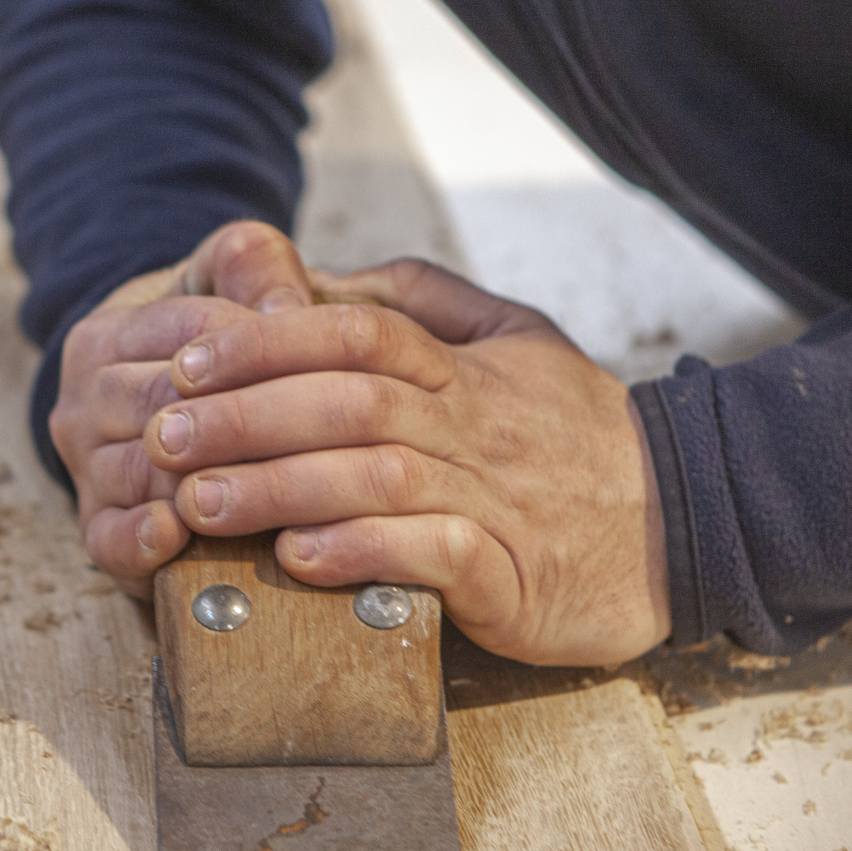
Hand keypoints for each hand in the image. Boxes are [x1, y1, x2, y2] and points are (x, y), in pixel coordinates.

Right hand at [51, 221, 312, 598]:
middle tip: (328, 438)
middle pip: (164, 408)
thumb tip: (288, 309)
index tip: (336, 361)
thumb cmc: (199, 342)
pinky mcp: (95, 532)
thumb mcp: (222, 284)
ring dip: (209, 484)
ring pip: (141, 475)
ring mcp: (86, 470)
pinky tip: (181, 534)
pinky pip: (109, 541)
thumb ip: (255, 265)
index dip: (263, 345)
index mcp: (106, 335)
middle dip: (245, 422)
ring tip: (284, 491)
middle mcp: (82, 402)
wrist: (152, 403)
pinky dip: (143, 541)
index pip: (191, 332)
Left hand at [140, 258, 668, 665]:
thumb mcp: (511, 337)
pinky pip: (433, 556)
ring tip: (201, 501)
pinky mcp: (513, 575)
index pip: (358, 333)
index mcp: (465, 366)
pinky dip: (363, 552)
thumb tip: (319, 276)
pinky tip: (300, 558)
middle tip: (164, 436)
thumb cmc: (574, 432)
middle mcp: (475, 424)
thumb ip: (419, 300)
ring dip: (281, 487)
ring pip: (378, 477)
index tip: (189, 361)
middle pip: (352, 401)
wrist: (686, 522)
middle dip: (248, 415)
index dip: (267, 342)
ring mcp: (495, 499)